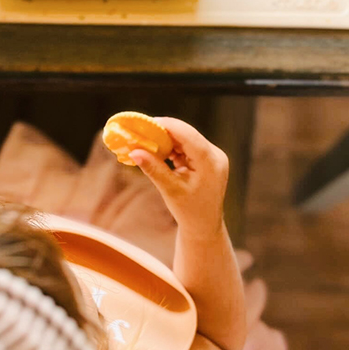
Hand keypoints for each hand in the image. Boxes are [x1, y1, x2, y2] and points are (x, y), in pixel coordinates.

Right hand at [130, 117, 228, 239]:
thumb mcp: (170, 189)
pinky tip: (157, 151)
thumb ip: (153, 168)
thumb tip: (134, 151)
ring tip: (145, 142)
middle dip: (163, 132)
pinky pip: (187, 146)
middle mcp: (215, 155)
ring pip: (185, 139)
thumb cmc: (189, 211)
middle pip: (186, 134)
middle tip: (140, 132)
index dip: (166, 125)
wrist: (204, 226)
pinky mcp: (206, 159)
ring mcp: (212, 156)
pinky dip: (172, 148)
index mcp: (210, 161)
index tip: (145, 123)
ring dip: (166, 140)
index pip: (187, 135)